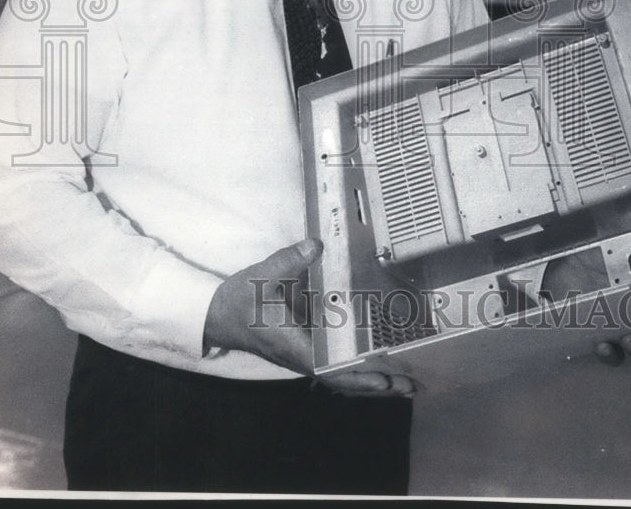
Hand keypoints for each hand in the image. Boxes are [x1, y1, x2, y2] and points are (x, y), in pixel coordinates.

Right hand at [204, 237, 415, 397]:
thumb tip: (316, 245)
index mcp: (293, 344)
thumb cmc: (239, 301)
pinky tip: (378, 362)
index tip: (383, 380)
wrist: (219, 315)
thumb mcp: (261, 276)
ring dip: (371, 379)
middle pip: (343, 379)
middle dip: (376, 384)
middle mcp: (302, 356)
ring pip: (341, 375)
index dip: (357, 377)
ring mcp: (305, 355)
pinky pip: (336, 363)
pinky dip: (358, 367)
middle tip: (411, 384)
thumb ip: (289, 260)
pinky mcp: (306, 348)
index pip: (329, 369)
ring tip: (405, 380)